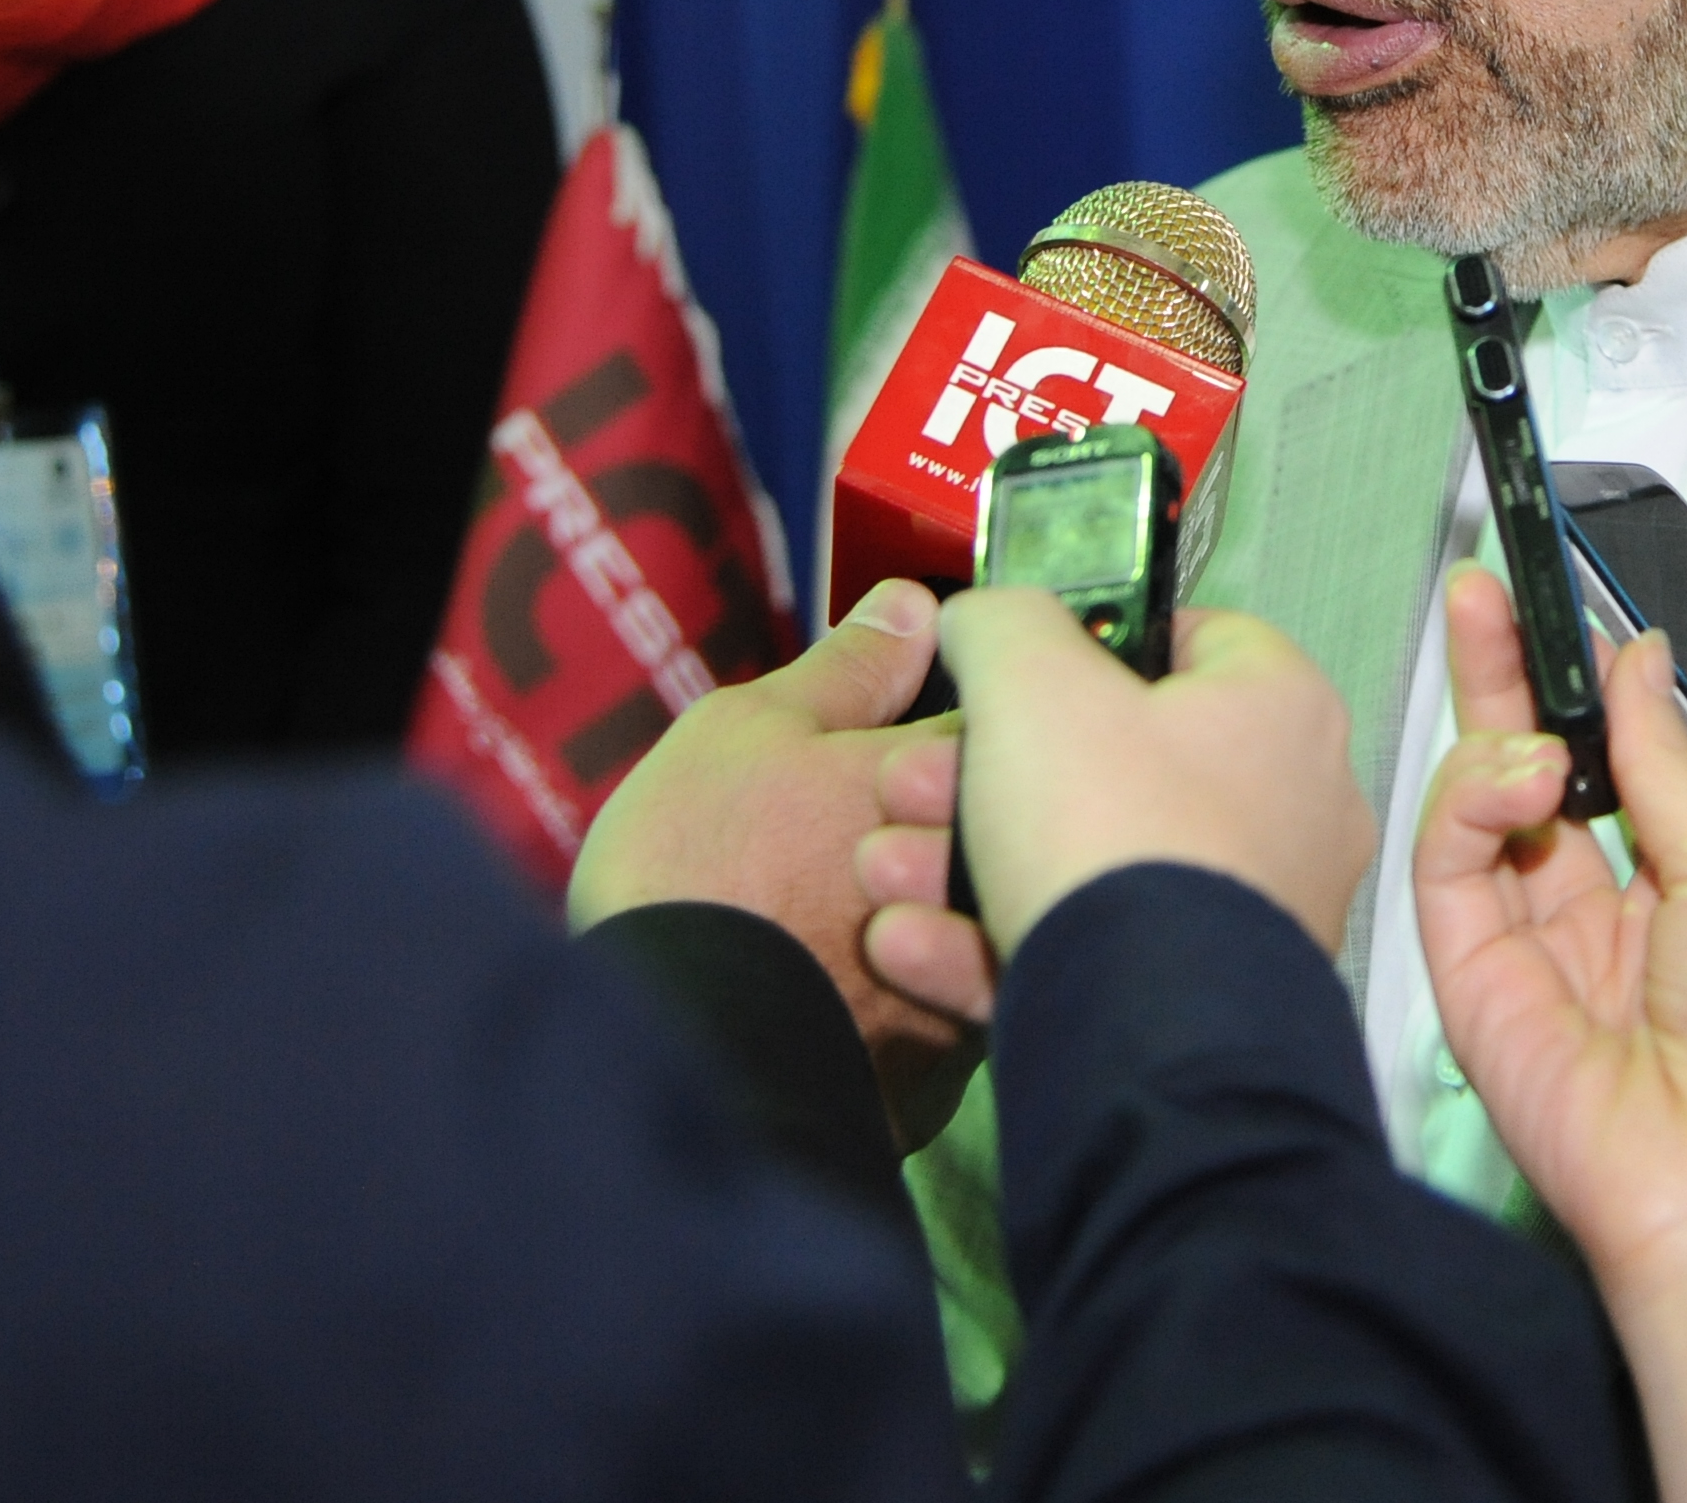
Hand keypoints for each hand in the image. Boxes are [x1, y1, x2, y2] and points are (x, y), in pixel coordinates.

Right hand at [567, 578, 976, 1146]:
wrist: (673, 1047)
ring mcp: (980, 982)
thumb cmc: (704, 866)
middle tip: (846, 836)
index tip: (893, 736)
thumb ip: (854, 668)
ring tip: (821, 915)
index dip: (957, 725)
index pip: (1013, 722)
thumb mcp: (757, 728)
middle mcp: (999, 884)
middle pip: (1007, 834)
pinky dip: (902, 1000)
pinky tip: (834, 986)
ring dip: (922, 916)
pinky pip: (946, 1020)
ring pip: (977, 929)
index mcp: (963, 777)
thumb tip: (919, 607)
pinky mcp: (947, 1079)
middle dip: (942, 824)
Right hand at [850, 594, 1368, 1023]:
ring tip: (884, 870)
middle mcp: (1286, 814)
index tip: (1018, 661)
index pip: (1198, 638)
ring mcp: (1244, 920)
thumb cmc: (1112, 832)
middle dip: (983, 774)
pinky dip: (994, 946)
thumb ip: (1001, 625)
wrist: (1143, 1040)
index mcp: (1278, 712)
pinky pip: (1089, 955)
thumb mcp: (1030, 684)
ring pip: (1085, 868)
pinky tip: (906, 943)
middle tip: (909, 782)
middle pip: (1113, 765)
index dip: (1099, 637)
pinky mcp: (1197, 1009)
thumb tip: (985, 617)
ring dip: (966, 863)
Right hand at [1411, 567, 1686, 1295]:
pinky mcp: (1473, 987)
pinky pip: (1446, 868)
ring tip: (1532, 731)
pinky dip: (1470, 801)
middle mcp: (1604, 924)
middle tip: (1482, 595)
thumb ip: (1667, 761)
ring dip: (1494, 738)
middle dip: (1505, 680)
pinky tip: (1517, 776)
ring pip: (1480, 813)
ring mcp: (1533, 955)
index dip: (1586, 689)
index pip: (1616, 768)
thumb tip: (1637, 664)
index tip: (1567, 612)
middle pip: (1534, 776)